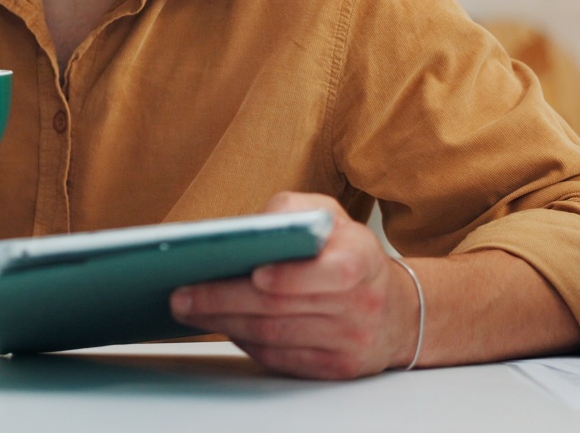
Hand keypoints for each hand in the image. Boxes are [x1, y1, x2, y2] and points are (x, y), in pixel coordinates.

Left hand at [169, 192, 420, 378]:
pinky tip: (222, 324)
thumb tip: (252, 227)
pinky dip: (246, 342)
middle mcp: (359, 306)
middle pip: (282, 308)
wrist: (396, 311)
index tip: (253, 273)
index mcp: (360, 260)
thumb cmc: (349, 252)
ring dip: (225, 323)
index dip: (289, 276)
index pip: (327, 273)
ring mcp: (348, 343)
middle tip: (182, 295)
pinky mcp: (334, 370)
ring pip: (275, 337)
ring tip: (189, 308)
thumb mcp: (329, 214)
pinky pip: (281, 359)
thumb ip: (291, 209)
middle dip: (225, 301)